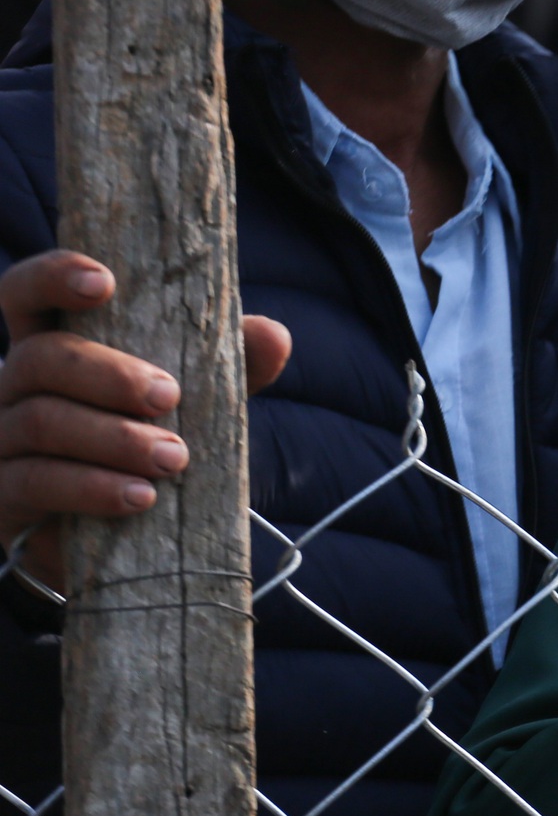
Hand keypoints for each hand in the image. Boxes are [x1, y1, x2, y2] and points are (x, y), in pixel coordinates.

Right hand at [0, 250, 291, 589]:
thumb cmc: (157, 442)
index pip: (27, 293)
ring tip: (172, 459)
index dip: (54, 277)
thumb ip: (232, 365)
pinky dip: (91, 487)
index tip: (104, 282)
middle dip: (108, 374)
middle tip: (169, 396)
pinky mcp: (3, 497)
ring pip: (41, 421)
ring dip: (113, 439)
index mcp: (57, 344)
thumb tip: (271, 335)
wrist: (130, 538)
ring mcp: (2, 440)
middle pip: (40, 357)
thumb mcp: (199, 399)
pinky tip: (138, 498)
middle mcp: (16, 385)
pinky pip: (35, 482)